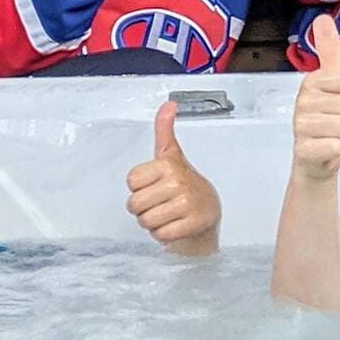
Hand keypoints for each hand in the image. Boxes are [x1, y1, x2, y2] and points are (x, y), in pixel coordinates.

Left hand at [126, 100, 220, 255]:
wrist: (208, 214)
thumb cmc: (184, 185)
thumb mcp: (172, 155)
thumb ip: (164, 130)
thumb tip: (169, 104)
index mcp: (168, 164)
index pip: (131, 181)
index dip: (139, 188)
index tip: (154, 186)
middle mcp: (178, 181)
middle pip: (135, 204)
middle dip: (144, 209)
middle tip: (160, 204)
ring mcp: (187, 203)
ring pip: (146, 221)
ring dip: (153, 223)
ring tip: (168, 215)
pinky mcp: (192, 224)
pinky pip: (161, 234)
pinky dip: (165, 235)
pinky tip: (175, 225)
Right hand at [291, 16, 339, 182]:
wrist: (314, 156)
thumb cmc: (327, 115)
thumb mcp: (330, 79)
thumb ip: (329, 49)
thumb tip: (322, 18)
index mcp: (312, 80)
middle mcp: (304, 100)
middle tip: (337, 118)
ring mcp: (301, 124)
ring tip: (332, 132)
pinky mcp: (304, 148)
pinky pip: (338, 146)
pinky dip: (338, 149)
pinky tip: (327, 146)